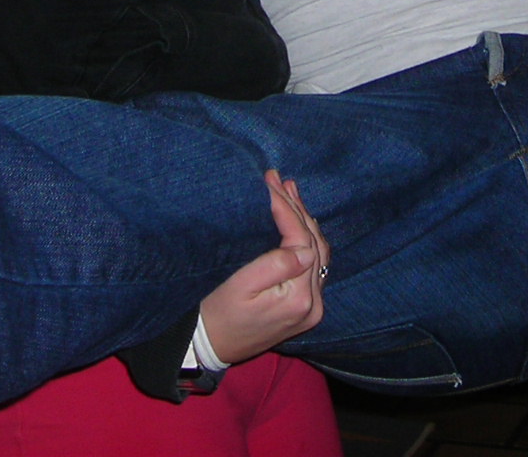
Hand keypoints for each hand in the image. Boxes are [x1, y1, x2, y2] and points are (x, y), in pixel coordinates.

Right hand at [198, 171, 328, 362]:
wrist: (210, 346)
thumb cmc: (218, 314)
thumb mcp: (240, 286)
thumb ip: (275, 264)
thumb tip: (304, 244)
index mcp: (298, 298)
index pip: (302, 240)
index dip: (288, 209)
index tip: (271, 183)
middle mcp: (313, 305)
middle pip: (313, 244)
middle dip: (297, 208)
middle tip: (279, 180)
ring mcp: (312, 308)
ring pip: (317, 253)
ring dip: (303, 220)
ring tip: (288, 192)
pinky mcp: (305, 308)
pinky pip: (313, 266)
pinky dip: (305, 240)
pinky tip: (296, 221)